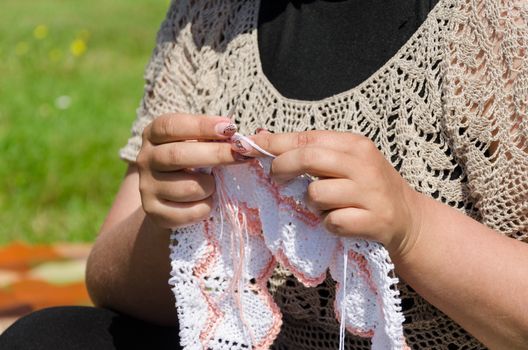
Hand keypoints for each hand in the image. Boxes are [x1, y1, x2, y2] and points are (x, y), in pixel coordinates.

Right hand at [137, 113, 242, 228]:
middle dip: (215, 154)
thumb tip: (248, 140)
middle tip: (241, 154)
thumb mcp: (197, 144)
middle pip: (178, 155)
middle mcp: (145, 159)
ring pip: (188, 187)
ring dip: (210, 186)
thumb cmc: (191, 164)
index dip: (201, 125)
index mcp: (153, 135)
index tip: (229, 128)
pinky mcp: (154, 212)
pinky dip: (205, 208)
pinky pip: (188, 212)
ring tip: (214, 184)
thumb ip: (214, 139)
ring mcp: (147, 187)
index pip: (172, 126)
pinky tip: (207, 202)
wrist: (168, 200)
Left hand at [233, 130, 423, 257]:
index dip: (275, 144)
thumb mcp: (345, 161)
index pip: (307, 139)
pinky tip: (340, 222)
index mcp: (354, 144)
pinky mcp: (374, 220)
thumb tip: (262, 137)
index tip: (251, 147)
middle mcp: (363, 165)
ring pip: (316, 194)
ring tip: (326, 206)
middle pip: (309, 159)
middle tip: (274, 179)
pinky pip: (332, 222)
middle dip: (282, 168)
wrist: (408, 219)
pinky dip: (329, 225)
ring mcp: (370, 193)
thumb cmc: (366, 187)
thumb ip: (310, 151)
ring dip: (311, 204)